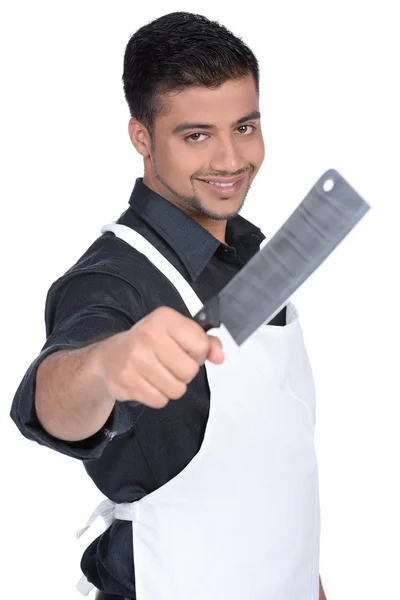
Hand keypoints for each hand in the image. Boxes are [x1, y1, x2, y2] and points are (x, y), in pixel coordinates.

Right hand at [98, 307, 223, 407]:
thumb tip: (220, 357)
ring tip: (159, 374)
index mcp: (164, 318)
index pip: (201, 345)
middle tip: (169, 364)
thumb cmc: (150, 343)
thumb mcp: (176, 333)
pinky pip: (160, 400)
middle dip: (184, 372)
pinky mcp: (127, 381)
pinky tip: (147, 382)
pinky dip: (158, 396)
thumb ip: (204, 342)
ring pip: (177, 389)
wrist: (109, 357)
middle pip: (190, 370)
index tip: (186, 350)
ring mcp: (135, 359)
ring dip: (172, 386)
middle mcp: (148, 335)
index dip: (198, 353)